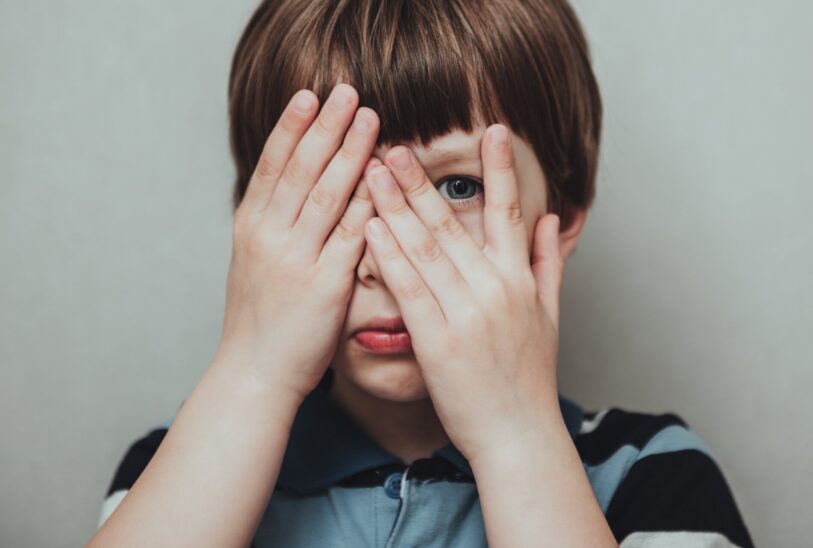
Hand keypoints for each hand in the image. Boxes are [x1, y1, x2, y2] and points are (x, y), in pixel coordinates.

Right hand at [214, 83, 381, 402]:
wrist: (254, 373)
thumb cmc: (259, 319)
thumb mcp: (254, 262)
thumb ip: (274, 225)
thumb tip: (294, 189)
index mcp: (251, 227)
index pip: (273, 165)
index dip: (292, 127)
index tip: (310, 95)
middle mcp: (269, 236)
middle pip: (300, 170)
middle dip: (325, 127)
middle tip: (347, 91)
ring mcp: (295, 259)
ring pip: (325, 194)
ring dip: (349, 153)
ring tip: (369, 119)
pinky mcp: (324, 285)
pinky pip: (350, 235)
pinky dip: (367, 203)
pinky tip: (383, 178)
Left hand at [363, 124, 565, 460]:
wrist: (518, 435)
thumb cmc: (529, 379)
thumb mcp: (550, 318)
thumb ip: (548, 264)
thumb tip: (553, 219)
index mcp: (519, 281)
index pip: (509, 213)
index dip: (499, 170)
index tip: (492, 130)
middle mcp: (494, 289)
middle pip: (453, 224)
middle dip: (421, 181)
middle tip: (396, 144)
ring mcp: (466, 313)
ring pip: (426, 248)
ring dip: (396, 206)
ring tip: (374, 170)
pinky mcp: (437, 340)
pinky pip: (409, 288)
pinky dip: (390, 255)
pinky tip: (371, 225)